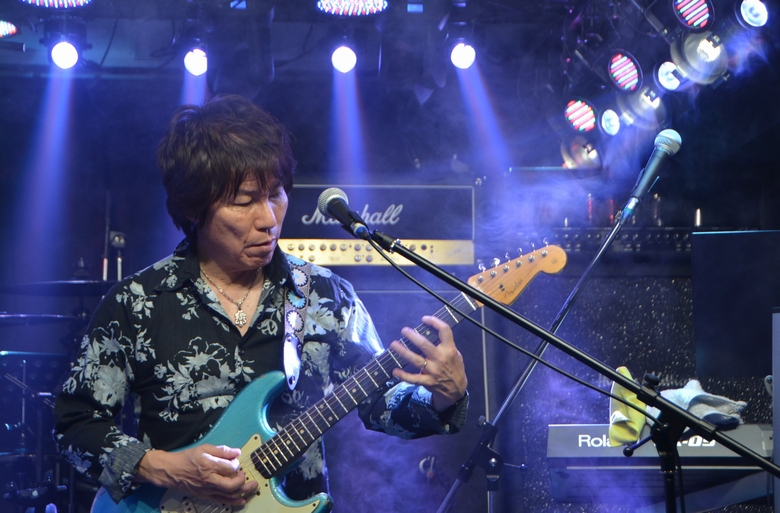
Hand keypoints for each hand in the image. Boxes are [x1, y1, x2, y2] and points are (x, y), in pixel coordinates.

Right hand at [136, 444, 258, 505]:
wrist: (171, 471)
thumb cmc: (187, 458)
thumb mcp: (204, 449)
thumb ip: (222, 450)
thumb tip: (236, 452)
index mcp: (209, 466)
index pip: (230, 468)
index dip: (236, 463)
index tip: (235, 460)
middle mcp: (209, 480)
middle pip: (231, 484)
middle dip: (242, 479)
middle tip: (244, 473)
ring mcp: (207, 490)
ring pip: (228, 494)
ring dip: (243, 491)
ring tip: (253, 487)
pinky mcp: (205, 495)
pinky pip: (221, 500)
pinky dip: (233, 501)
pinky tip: (242, 500)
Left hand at [390, 315, 467, 411]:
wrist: (456, 390)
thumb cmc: (455, 368)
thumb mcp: (456, 354)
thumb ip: (446, 345)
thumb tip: (431, 332)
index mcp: (449, 349)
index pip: (444, 331)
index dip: (434, 322)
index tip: (424, 319)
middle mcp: (440, 358)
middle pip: (424, 344)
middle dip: (412, 336)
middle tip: (404, 330)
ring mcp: (433, 371)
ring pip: (415, 360)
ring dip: (403, 351)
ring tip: (394, 344)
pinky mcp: (427, 381)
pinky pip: (413, 378)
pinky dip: (403, 375)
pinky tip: (395, 371)